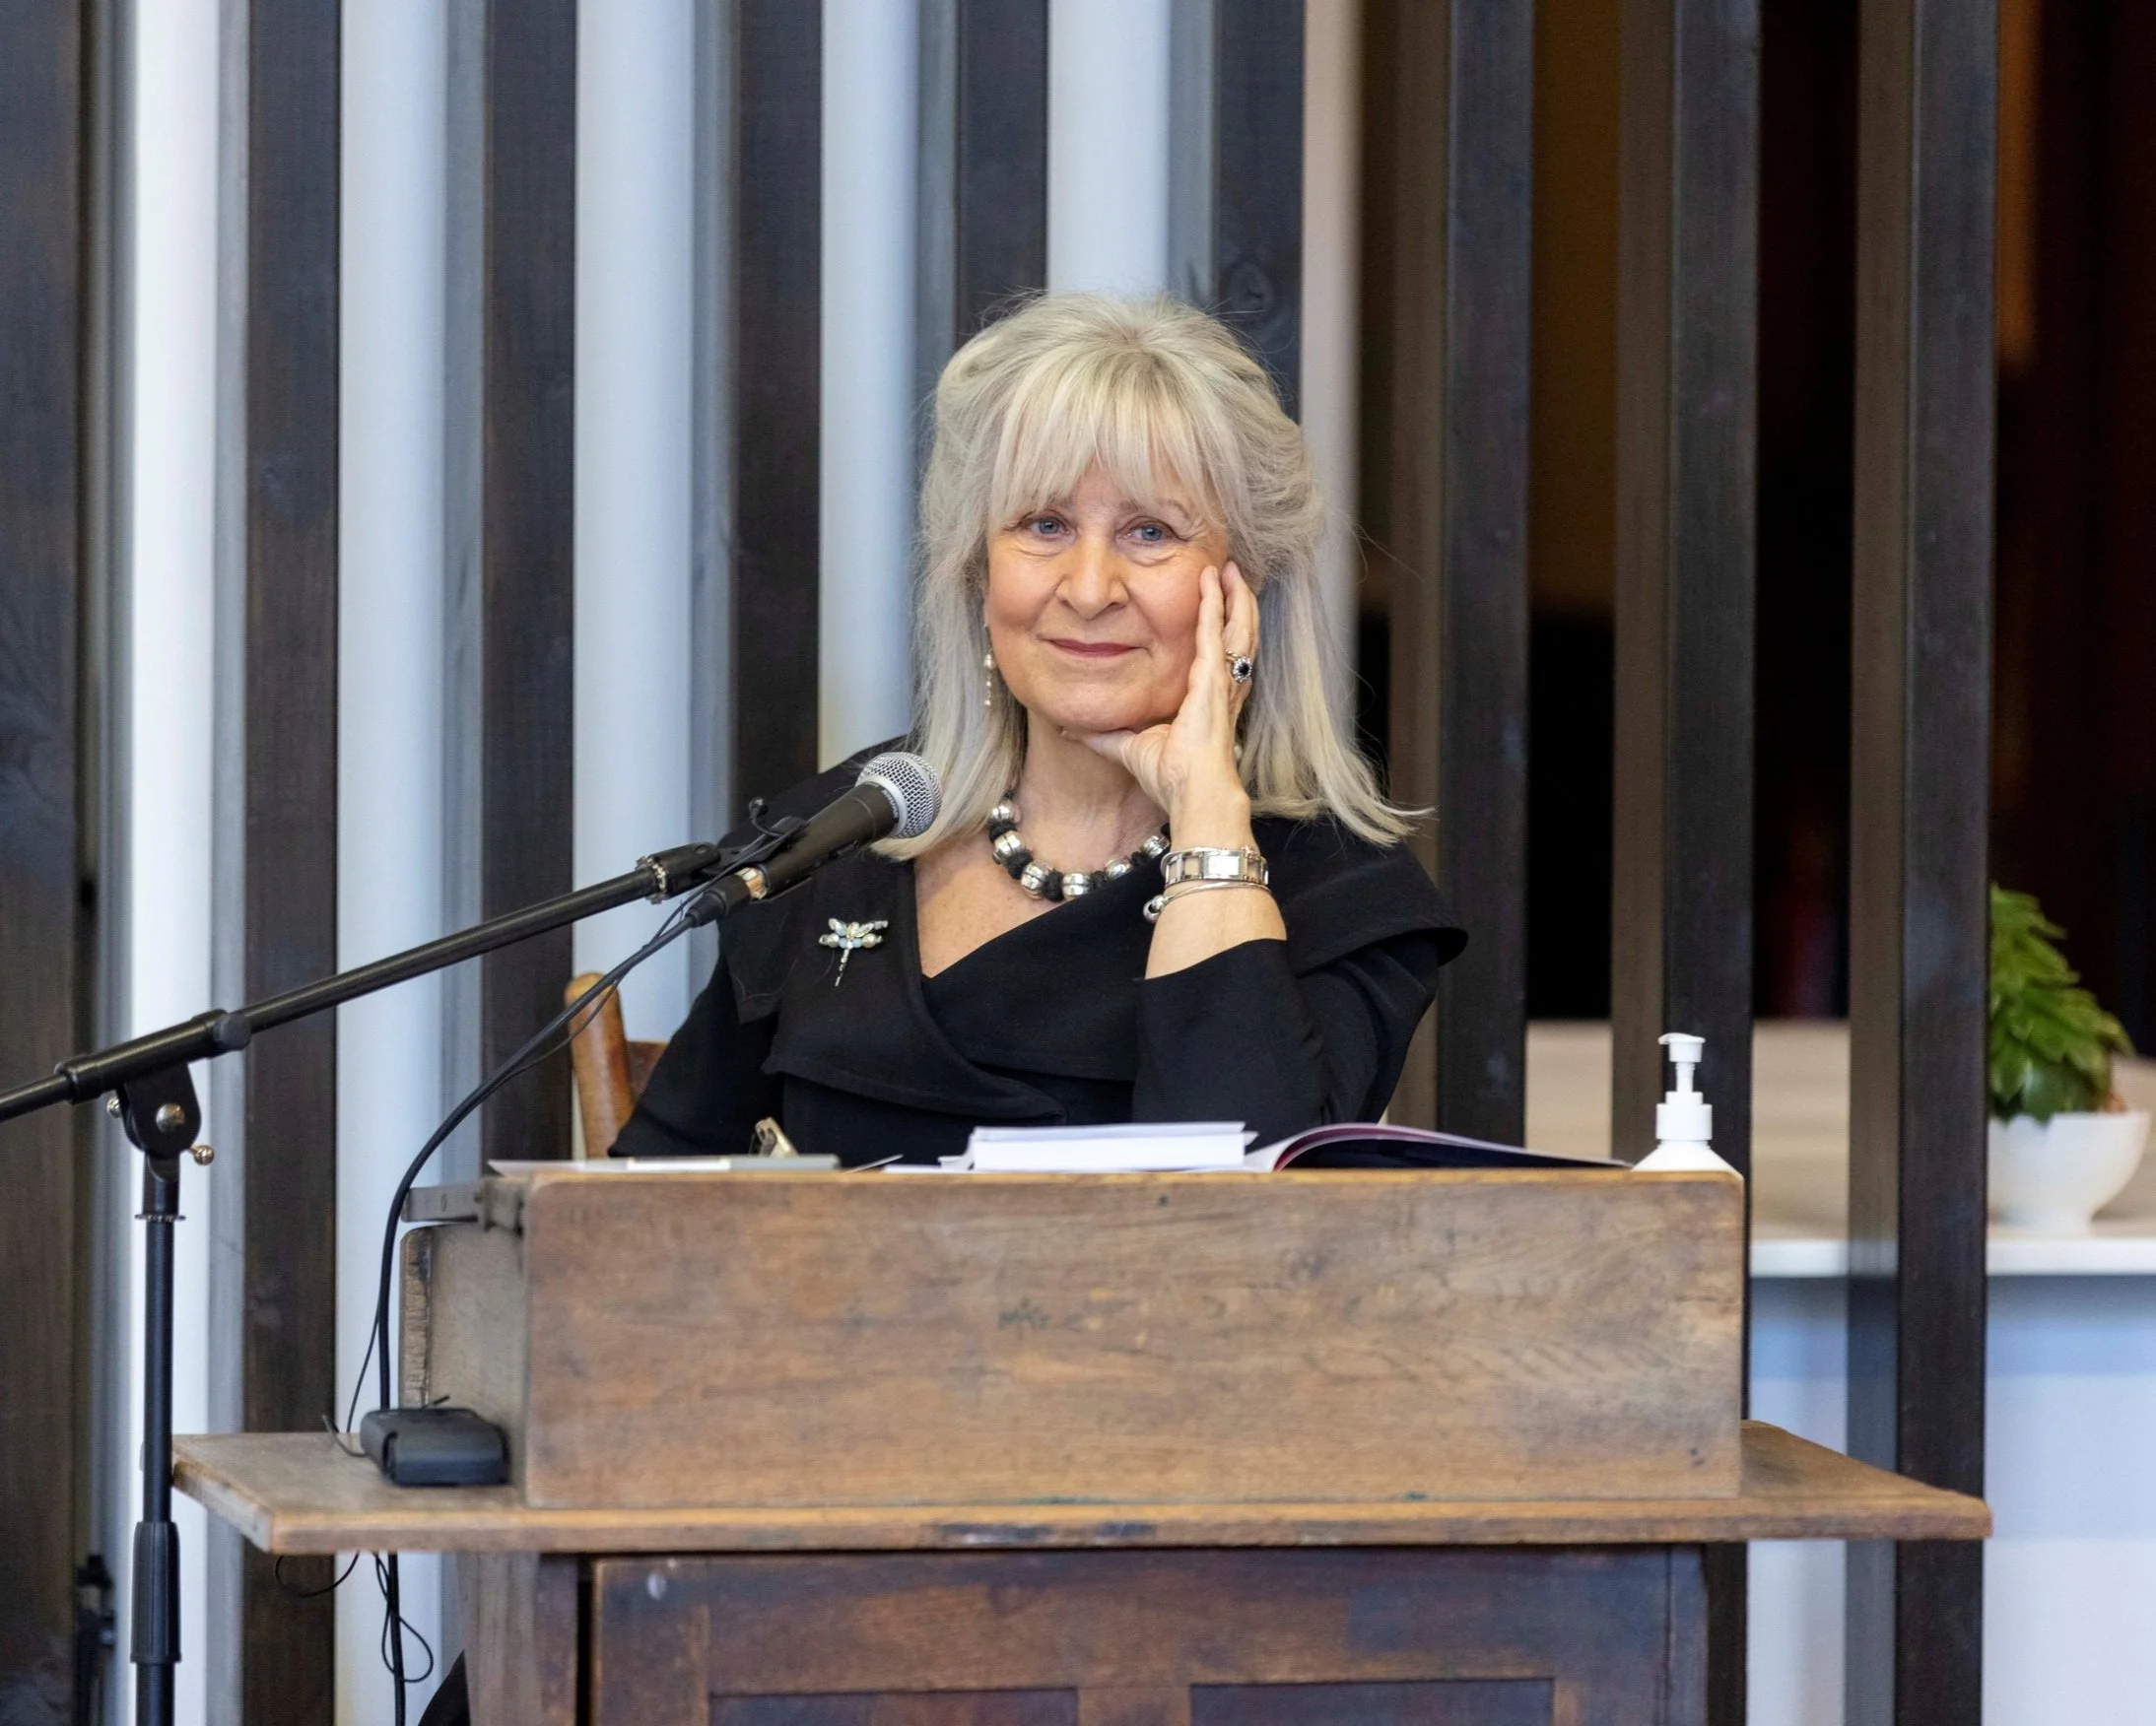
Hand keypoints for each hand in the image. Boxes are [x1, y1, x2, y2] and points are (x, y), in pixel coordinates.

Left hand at [1079, 562, 1257, 842]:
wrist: (1193, 792)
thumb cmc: (1170, 777)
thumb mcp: (1127, 747)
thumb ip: (1102, 735)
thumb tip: (1068, 731)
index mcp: (1208, 698)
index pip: (1218, 652)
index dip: (1220, 626)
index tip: (1215, 603)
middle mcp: (1223, 686)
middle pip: (1237, 633)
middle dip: (1235, 601)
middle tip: (1228, 572)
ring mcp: (1222, 681)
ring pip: (1238, 626)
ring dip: (1234, 594)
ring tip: (1228, 568)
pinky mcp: (1211, 679)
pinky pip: (1215, 631)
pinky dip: (1213, 602)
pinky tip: (1209, 578)